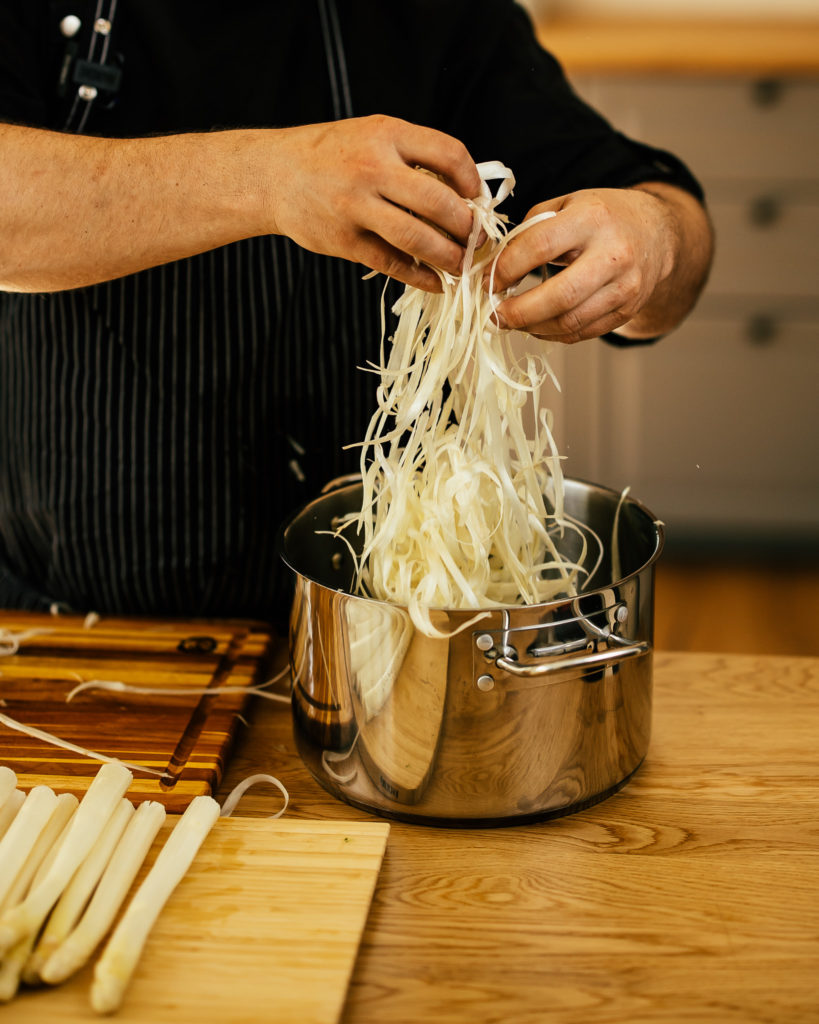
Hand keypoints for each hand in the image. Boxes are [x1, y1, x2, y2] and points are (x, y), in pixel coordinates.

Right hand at [267, 115, 481, 290]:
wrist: (272, 174)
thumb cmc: (329, 155)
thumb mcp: (371, 136)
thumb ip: (411, 156)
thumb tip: (462, 192)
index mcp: (386, 135)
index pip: (448, 153)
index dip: (472, 180)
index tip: (477, 198)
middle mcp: (373, 169)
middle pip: (438, 202)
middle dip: (466, 227)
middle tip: (476, 240)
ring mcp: (357, 207)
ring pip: (418, 238)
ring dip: (448, 257)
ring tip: (461, 266)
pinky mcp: (345, 240)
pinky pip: (392, 263)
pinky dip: (420, 277)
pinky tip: (436, 282)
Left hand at [486, 185, 708, 343]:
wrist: (657, 234)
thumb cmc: (602, 217)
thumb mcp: (568, 205)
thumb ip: (530, 230)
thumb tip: (494, 266)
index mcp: (592, 219)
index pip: (540, 246)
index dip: (507, 268)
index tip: (487, 281)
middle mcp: (613, 254)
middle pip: (559, 296)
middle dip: (518, 312)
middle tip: (494, 315)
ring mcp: (624, 287)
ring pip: (570, 322)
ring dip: (532, 328)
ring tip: (511, 321)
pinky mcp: (626, 311)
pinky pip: (582, 332)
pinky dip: (552, 334)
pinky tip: (536, 326)